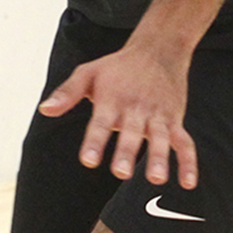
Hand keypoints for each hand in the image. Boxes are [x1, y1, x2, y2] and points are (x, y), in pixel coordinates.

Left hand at [38, 44, 197, 188]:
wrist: (158, 49)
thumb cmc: (117, 67)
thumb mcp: (88, 73)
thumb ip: (67, 93)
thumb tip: (45, 110)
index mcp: (111, 99)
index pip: (101, 123)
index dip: (95, 141)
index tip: (88, 160)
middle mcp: (135, 108)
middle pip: (131, 133)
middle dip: (127, 152)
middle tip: (120, 173)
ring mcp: (157, 115)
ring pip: (160, 138)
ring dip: (159, 158)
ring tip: (156, 179)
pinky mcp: (174, 120)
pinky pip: (184, 142)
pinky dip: (188, 162)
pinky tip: (188, 183)